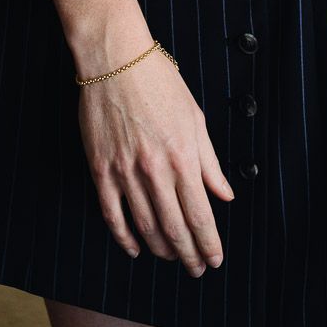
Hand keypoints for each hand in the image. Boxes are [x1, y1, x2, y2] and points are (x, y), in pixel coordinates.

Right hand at [78, 46, 233, 275]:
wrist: (115, 59)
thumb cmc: (159, 81)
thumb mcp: (194, 117)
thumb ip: (209, 161)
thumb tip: (225, 194)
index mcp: (182, 156)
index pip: (200, 215)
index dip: (208, 243)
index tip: (214, 259)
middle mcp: (155, 170)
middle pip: (175, 229)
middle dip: (189, 255)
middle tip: (196, 268)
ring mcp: (125, 172)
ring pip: (146, 227)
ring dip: (162, 250)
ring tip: (173, 257)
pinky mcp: (101, 170)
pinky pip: (113, 216)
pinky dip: (125, 239)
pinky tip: (136, 248)